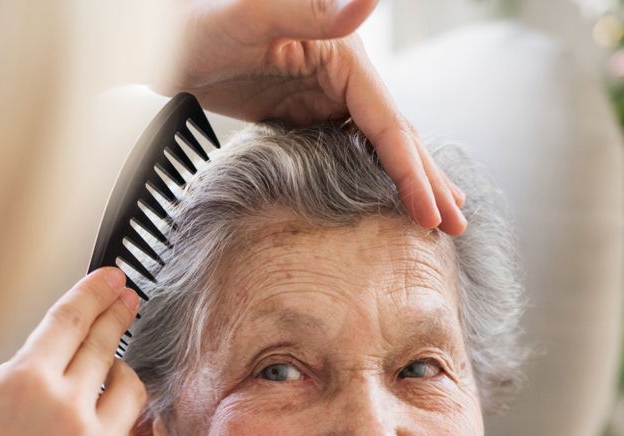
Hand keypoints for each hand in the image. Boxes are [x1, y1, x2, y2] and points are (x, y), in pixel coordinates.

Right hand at [0, 267, 146, 435]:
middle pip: (106, 344)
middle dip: (118, 315)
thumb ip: (20, 375)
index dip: (96, 292)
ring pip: (130, 388)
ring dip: (120, 373)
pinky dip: (106, 429)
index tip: (113, 278)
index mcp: (23, 381)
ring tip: (108, 374)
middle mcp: (66, 408)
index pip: (71, 319)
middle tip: (129, 299)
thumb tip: (57, 354)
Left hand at [165, 0, 465, 234]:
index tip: (432, 214)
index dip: (412, 172)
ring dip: (409, 180)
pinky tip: (386, 195)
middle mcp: (344, 74)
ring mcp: (326, 94)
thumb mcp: (255, 13)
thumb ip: (314, 9)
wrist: (165, 35)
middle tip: (458, 226)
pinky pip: (349, 149)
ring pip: (379, 145)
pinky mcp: (304, 111)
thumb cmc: (202, 18)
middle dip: (427, 182)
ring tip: (439, 214)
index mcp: (345, 56)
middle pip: (396, 136)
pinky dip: (374, 174)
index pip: (389, 125)